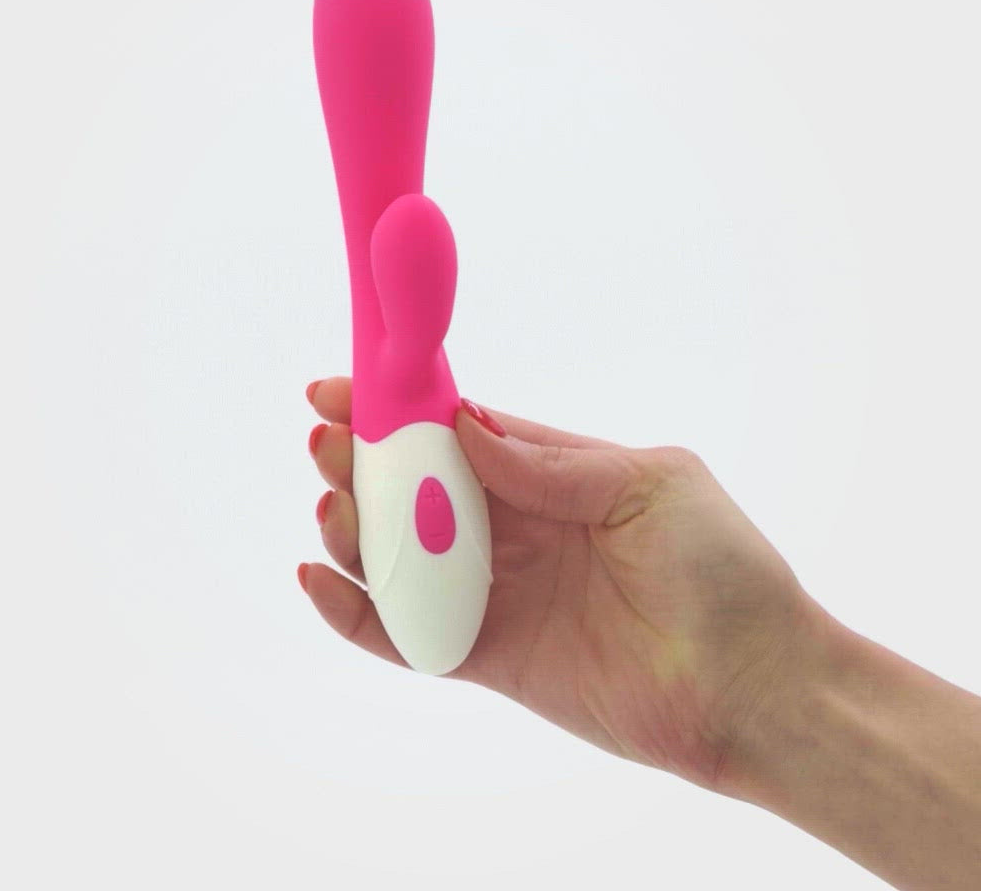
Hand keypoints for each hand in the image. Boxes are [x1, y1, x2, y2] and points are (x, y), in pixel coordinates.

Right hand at [300, 378, 819, 793]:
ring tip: (332, 508)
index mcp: (553, 474)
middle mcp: (517, 528)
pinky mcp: (488, 656)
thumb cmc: (721, 570)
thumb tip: (463, 425)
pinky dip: (356, 612)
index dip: (402, 409)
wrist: (755, 688)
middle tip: (326, 444)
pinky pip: (408, 634)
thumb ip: (550, 464)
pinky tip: (320, 582)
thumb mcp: (646, 485)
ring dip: (355, 531)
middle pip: (418, 489)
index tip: (344, 388)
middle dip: (365, 462)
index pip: (460, 431)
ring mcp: (499, 592)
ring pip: (402, 556)